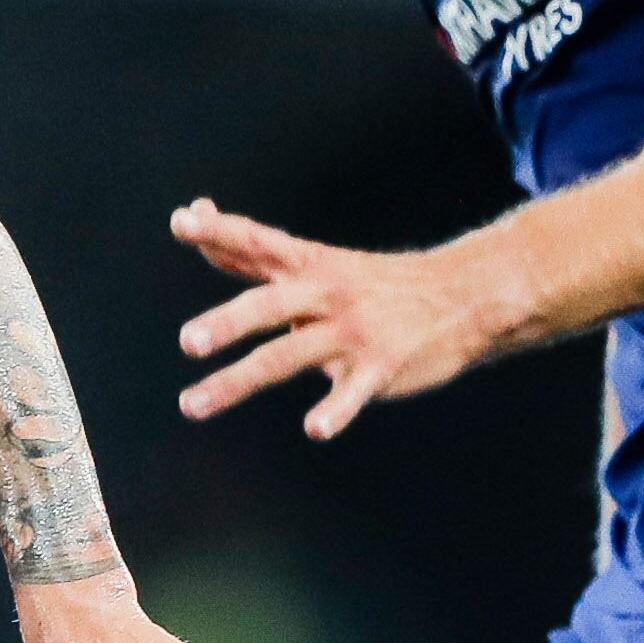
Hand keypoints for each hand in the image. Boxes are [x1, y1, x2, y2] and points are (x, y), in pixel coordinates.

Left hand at [172, 197, 506, 442]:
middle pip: (269, 306)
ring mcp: (352, 333)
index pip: (258, 242)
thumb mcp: (312, 260)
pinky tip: (315, 429)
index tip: (181, 221)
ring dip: (238, 380)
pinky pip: (352, 393)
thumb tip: (193, 213)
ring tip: (192, 404)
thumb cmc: (371, 283)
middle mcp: (325, 295)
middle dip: (228, 323)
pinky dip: (335, 411)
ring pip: (289, 357)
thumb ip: (251, 248)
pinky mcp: (378, 368)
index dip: (219, 231)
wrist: (462, 298)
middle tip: (188, 342)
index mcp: (307, 266)